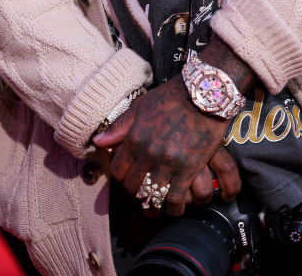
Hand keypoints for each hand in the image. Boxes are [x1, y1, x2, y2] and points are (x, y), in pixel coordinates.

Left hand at [93, 75, 240, 215]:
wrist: (203, 93)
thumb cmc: (172, 97)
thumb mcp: (141, 106)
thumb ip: (120, 126)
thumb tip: (98, 141)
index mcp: (134, 137)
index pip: (118, 170)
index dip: (121, 176)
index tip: (128, 176)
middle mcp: (148, 152)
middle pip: (133, 186)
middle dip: (136, 191)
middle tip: (142, 190)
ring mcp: (168, 162)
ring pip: (153, 195)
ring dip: (153, 203)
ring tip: (156, 205)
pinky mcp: (188, 168)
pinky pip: (176, 198)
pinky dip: (173, 207)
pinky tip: (174, 208)